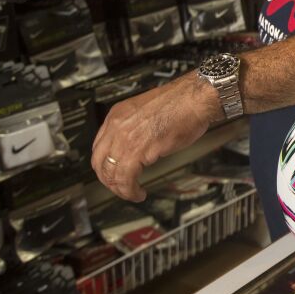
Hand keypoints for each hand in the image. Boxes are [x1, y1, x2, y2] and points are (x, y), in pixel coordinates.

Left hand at [91, 72, 221, 201]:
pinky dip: (129, 191)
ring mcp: (125, 139)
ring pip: (110, 173)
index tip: (113, 169)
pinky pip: (125, 179)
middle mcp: (117, 127)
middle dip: (108, 179)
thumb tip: (140, 143)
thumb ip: (138, 127)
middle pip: (99, 162)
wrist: (195, 99)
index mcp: (118, 114)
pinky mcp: (137, 152)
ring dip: (120, 189)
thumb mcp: (150, 111)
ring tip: (130, 194)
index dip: (105, 162)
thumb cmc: (183, 103)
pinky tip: (138, 193)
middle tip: (119, 186)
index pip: (99, 145)